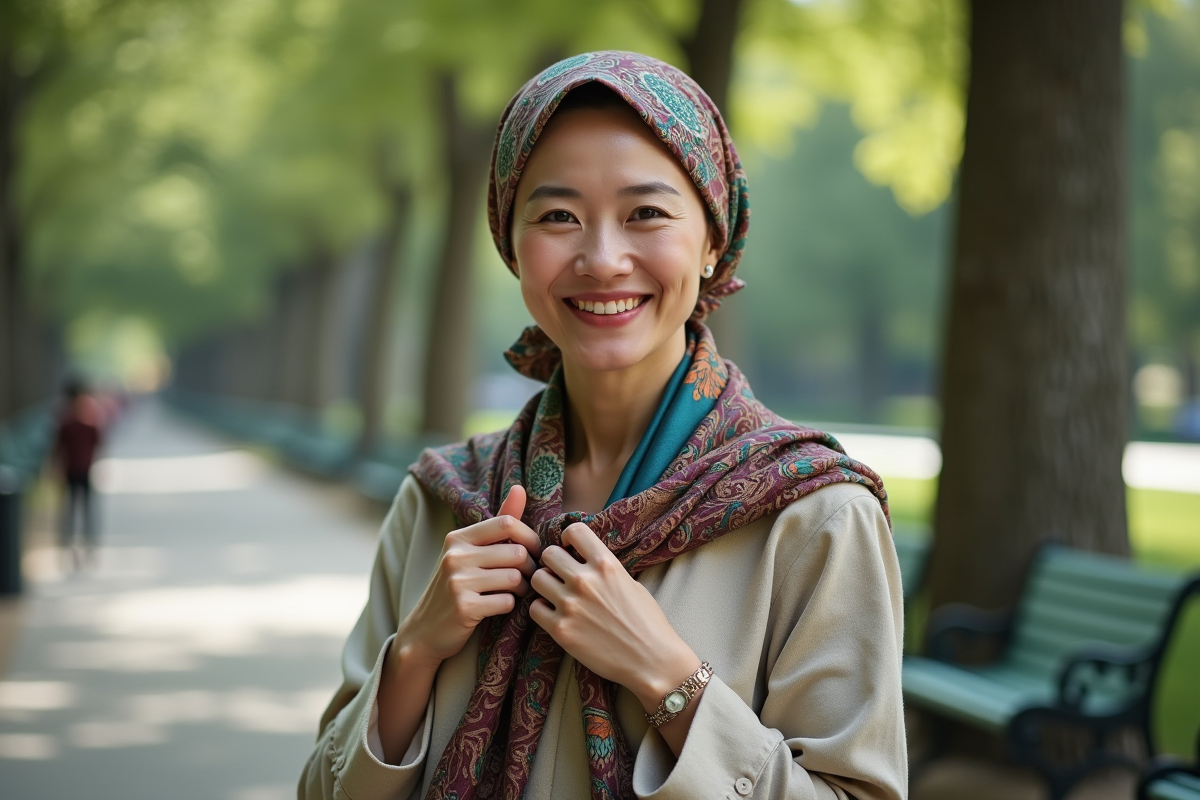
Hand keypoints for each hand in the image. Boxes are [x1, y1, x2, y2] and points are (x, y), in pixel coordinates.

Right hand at [394, 485, 541, 667]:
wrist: (424, 631)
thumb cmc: (456, 586)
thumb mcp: (469, 552)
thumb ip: (498, 523)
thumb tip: (520, 488)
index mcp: (458, 538)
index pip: (507, 523)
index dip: (529, 538)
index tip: (532, 552)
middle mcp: (455, 556)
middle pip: (516, 552)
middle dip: (528, 568)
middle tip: (524, 578)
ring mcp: (457, 581)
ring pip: (514, 578)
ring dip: (521, 589)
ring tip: (513, 593)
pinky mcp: (464, 607)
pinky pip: (507, 602)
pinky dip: (509, 606)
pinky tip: (498, 607)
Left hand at [529, 522, 698, 713]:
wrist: (651, 660)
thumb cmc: (647, 622)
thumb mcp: (630, 582)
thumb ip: (604, 568)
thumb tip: (584, 558)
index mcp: (606, 564)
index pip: (574, 531)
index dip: (568, 539)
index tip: (571, 550)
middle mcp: (585, 580)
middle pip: (549, 553)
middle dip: (554, 563)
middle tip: (561, 575)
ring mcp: (570, 605)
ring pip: (537, 579)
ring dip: (545, 585)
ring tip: (556, 595)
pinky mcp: (561, 630)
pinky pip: (535, 609)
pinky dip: (542, 610)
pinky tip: (555, 615)